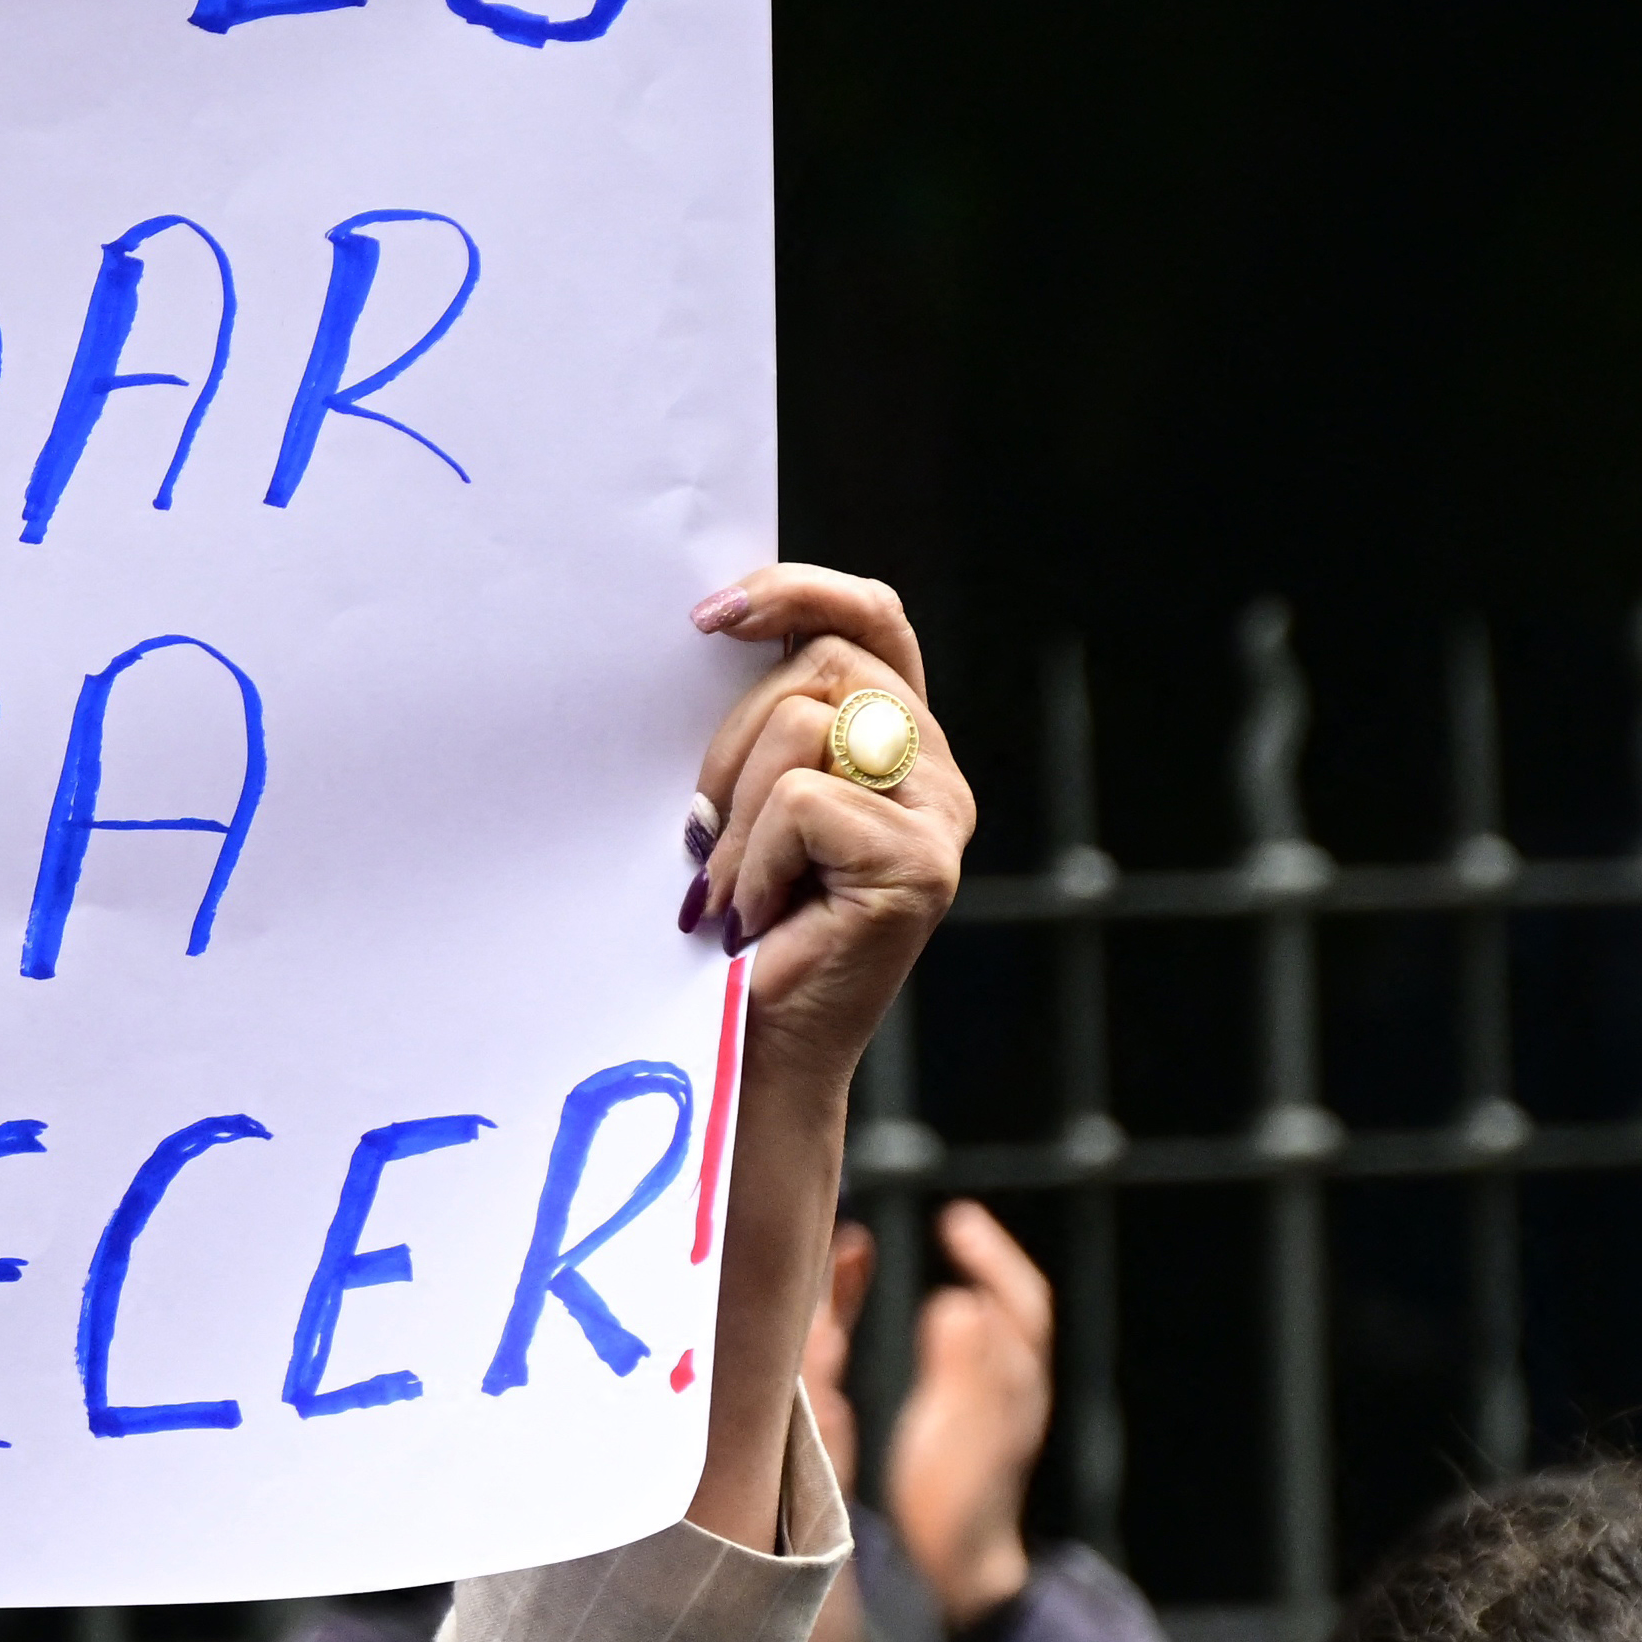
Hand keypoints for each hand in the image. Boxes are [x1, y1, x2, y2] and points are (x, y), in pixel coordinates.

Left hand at [690, 563, 969, 1109]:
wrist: (750, 1051)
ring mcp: (939, 816)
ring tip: (732, 890)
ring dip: (736, 813)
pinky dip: (755, 859)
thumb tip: (715, 628)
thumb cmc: (735, 927)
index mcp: (897, 742)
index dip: (798, 590)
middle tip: (702, 831)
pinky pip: (804, 801)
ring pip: (804, 724)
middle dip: (732, 740)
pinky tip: (758, 917)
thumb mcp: (743, 801)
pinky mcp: (921, 864)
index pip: (871, 618)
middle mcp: (934, 772)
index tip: (707, 618)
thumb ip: (763, 725)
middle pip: (823, 664)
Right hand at [885, 1199, 1054, 1623]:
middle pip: (1016, 1308)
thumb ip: (960, 1368)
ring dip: (980, 1285)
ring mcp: (1003, 1408)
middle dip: (990, 1260)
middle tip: (956, 1224)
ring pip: (1001, 1328)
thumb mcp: (953, 1435)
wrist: (965, 1567)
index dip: (992, 1257)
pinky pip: (982, 1352)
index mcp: (1014, 1385)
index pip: (1020, 1303)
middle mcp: (1018, 1389)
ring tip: (947, 1258)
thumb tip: (961, 1299)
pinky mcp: (983, 1423)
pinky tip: (938, 1321)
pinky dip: (966, 1320)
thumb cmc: (954, 1508)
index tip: (956, 1221)